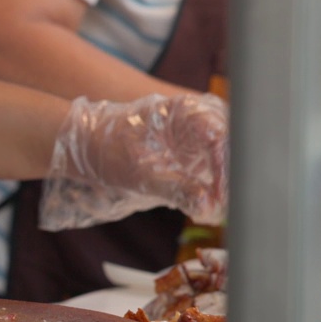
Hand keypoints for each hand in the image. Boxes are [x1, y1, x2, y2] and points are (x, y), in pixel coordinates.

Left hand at [41, 93, 228, 229]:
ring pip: (228, 157)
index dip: (225, 168)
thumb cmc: (109, 150)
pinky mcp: (195, 153)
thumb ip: (176, 190)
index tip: (222, 197)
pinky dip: (214, 187)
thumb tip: (208, 208)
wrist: (88, 146)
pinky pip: (215, 168)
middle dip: (231, 178)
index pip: (221, 135)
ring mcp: (199, 135)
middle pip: (232, 145)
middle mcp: (198, 118)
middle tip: (223, 208)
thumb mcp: (139, 174)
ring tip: (216, 211)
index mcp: (184, 111)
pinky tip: (208, 206)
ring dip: (225, 184)